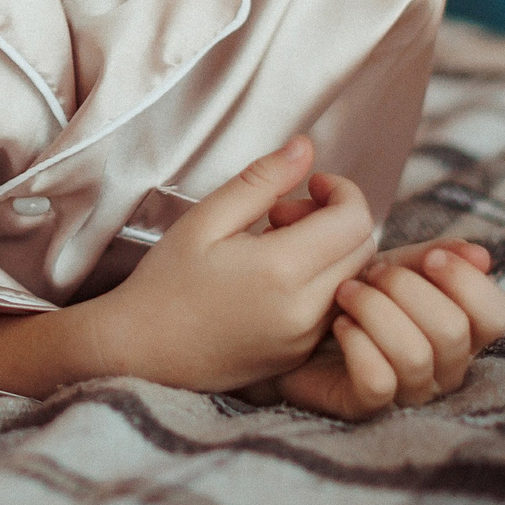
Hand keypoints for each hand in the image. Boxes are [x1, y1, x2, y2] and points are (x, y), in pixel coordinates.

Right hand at [78, 135, 378, 392]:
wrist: (141, 352)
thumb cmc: (166, 283)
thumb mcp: (206, 219)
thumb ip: (260, 180)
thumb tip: (305, 148)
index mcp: (280, 271)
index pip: (353, 220)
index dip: (341, 190)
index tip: (310, 183)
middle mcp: (304, 311)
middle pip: (363, 249)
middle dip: (335, 219)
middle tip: (283, 214)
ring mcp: (306, 339)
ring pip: (354, 280)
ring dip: (331, 253)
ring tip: (276, 246)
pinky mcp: (301, 357)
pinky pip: (336, 309)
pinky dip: (322, 283)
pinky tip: (277, 278)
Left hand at [274, 244, 504, 418]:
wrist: (287, 322)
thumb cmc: (351, 294)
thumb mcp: (391, 267)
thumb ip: (432, 257)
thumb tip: (481, 255)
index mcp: (460, 328)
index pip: (497, 316)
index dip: (468, 283)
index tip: (429, 256)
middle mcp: (444, 366)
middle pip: (454, 331)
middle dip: (408, 289)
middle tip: (372, 270)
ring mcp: (408, 391)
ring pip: (416, 356)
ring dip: (376, 311)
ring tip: (345, 292)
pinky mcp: (366, 406)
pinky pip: (379, 382)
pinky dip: (358, 344)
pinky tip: (338, 325)